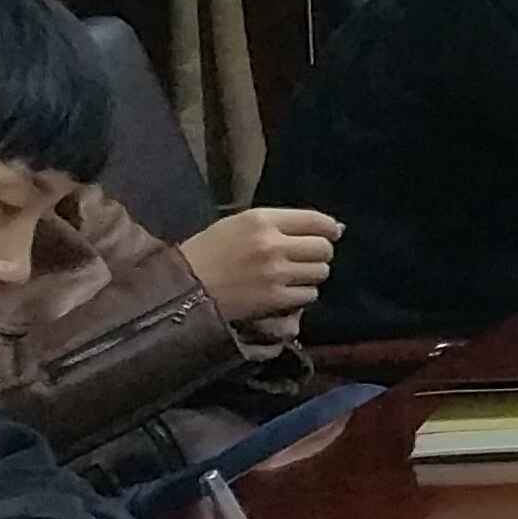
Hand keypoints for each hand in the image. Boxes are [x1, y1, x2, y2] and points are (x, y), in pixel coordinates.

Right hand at [182, 207, 340, 333]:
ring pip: (320, 273)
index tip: (332, 234)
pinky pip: (308, 295)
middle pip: (323, 248)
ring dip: (311, 276)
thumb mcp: (239, 224)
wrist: (183, 289)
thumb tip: (335, 227)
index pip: (316, 220)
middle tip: (306, 259)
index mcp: (261, 219)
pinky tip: (285, 292)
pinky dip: (302, 295)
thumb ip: (282, 223)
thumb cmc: (208, 252)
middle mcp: (272, 244)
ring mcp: (274, 273)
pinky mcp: (274, 299)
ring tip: (292, 277)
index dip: (330, 228)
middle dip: (319, 254)